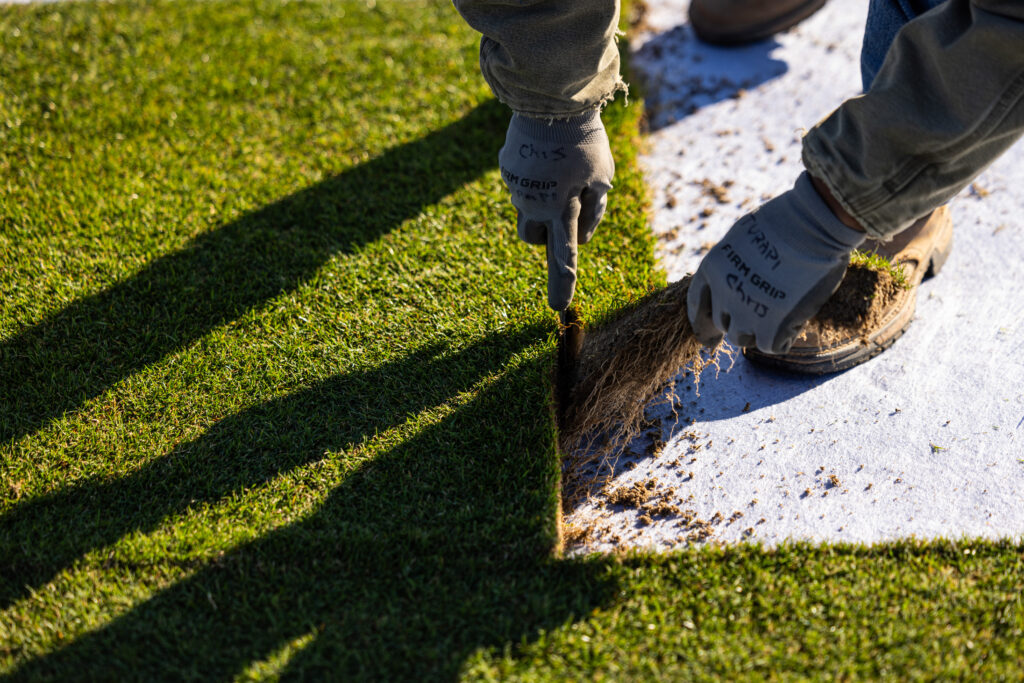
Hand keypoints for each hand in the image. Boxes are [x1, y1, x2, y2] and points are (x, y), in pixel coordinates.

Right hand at [499, 110, 613, 310]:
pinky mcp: (507, 169)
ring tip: (559, 171)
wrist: (550, 99)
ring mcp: (516, 186)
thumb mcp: (603, 177)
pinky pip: (522, 184)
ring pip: (525, 211)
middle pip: (532, 238)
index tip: (557, 308)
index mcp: (561, 208)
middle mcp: (533, 203)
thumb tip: (581, 236)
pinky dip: (534, 178)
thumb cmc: (584, 140)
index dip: (561, 282)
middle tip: (564, 205)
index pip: (563, 254)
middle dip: (545, 233)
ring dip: (540, 203)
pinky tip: (546, 155)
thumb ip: (595, 211)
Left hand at [687, 172, 865, 353]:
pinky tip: (797, 318)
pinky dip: (784, 337)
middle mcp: (723, 294)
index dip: (703, 324)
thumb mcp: (745, 237)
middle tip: (763, 314)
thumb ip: (735, 264)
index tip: (709, 339)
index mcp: (712, 268)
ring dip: (760, 331)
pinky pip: (771, 345)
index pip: (697, 305)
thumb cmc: (788, 222)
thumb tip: (739, 282)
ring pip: (742, 338)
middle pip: (723, 324)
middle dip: (739, 322)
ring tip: (784, 310)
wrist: (813, 226)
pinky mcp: (771, 328)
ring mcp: (745, 313)